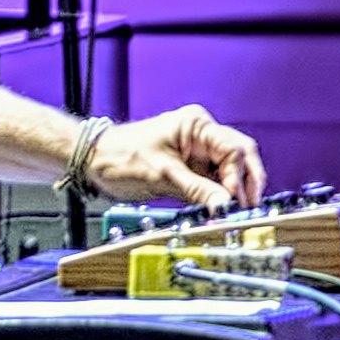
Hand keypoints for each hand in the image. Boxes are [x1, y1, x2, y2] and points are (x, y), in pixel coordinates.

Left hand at [89, 104, 265, 209]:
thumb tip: (226, 205)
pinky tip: (219, 209)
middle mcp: (200, 135)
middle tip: (246, 210)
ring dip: (233, 192)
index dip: (239, 176)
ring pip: (229, 172)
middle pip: (238, 158)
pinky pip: (213, 181)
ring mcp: (196, 151)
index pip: (235, 148)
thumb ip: (198, 190)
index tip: (236, 200)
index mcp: (196, 125)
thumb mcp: (162, 175)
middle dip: (245, 184)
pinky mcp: (190, 168)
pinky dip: (218, 196)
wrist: (93, 161)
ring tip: (233, 214)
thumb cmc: (119, 157)